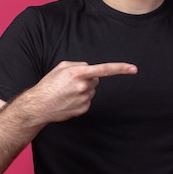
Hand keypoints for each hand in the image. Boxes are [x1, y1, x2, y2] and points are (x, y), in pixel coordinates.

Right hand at [18, 61, 137, 123]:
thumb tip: (90, 69)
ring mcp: (84, 99)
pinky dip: (80, 100)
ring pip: (91, 90)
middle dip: (88, 79)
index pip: (104, 69)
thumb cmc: (49, 84)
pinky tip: (68, 101)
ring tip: (67, 93)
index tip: (134, 69)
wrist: (39, 106)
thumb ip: (78, 65)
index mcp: (78, 73)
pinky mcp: (83, 109)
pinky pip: (88, 101)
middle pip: (96, 80)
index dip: (121, 68)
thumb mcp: (61, 67)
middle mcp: (83, 86)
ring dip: (83, 90)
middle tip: (70, 83)